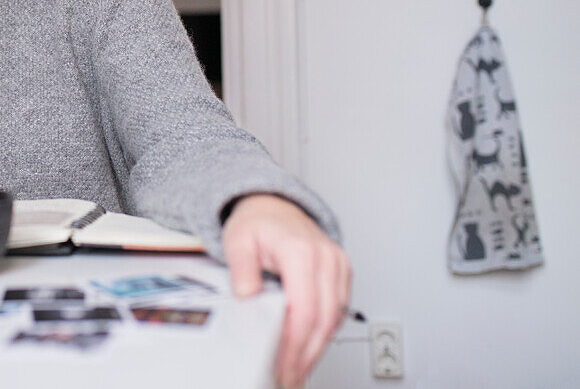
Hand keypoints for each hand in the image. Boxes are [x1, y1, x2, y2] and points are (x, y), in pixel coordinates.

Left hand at [221, 194, 350, 387]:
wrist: (273, 207)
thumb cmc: (257, 223)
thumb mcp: (237, 240)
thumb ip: (241, 267)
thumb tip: (247, 294)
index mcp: (300, 251)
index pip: (304, 309)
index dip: (295, 344)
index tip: (283, 364)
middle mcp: (325, 257)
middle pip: (324, 320)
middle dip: (307, 355)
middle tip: (289, 376)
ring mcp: (338, 265)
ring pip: (336, 318)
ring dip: (317, 348)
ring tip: (297, 368)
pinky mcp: (342, 273)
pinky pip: (339, 310)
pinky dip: (325, 332)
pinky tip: (309, 347)